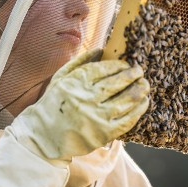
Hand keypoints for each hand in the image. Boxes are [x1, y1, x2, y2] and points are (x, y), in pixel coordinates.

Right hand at [10, 48, 149, 161]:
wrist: (42, 136)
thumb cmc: (52, 103)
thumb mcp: (60, 78)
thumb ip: (80, 62)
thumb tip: (101, 49)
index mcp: (75, 83)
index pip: (104, 69)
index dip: (119, 65)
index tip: (126, 64)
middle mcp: (86, 99)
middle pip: (117, 83)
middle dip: (132, 75)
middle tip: (140, 71)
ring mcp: (95, 117)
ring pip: (125, 101)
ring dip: (139, 91)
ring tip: (145, 85)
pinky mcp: (103, 134)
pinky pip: (127, 120)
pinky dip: (138, 110)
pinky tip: (143, 102)